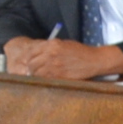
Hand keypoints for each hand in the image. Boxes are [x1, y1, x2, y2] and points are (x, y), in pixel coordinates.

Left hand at [3, 37, 122, 79]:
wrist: (95, 60)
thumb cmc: (81, 52)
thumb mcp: (64, 44)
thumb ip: (50, 48)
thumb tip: (36, 55)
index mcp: (52, 44)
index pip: (31, 52)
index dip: (28, 58)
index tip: (27, 62)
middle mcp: (51, 54)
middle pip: (31, 63)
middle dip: (31, 67)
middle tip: (32, 70)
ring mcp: (54, 66)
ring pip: (36, 72)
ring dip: (36, 75)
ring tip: (40, 75)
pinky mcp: (59, 75)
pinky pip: (44, 79)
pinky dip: (43, 80)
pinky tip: (47, 79)